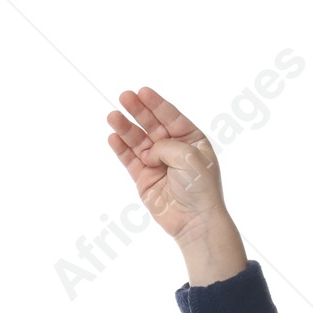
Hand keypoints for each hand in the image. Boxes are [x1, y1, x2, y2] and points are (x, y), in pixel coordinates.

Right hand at [106, 86, 229, 242]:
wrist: (195, 221)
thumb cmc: (200, 188)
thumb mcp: (188, 156)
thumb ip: (166, 145)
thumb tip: (148, 151)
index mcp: (191, 140)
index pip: (171, 117)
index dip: (156, 104)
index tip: (142, 91)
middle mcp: (173, 150)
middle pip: (152, 125)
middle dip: (138, 111)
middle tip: (124, 97)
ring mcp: (157, 164)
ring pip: (138, 142)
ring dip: (125, 128)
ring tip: (113, 116)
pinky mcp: (144, 179)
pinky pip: (130, 160)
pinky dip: (121, 149)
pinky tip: (113, 137)